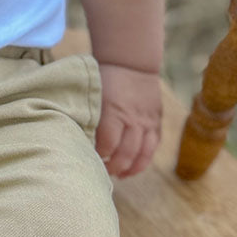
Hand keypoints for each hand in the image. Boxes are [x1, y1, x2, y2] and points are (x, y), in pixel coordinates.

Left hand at [95, 63, 161, 177]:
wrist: (131, 62)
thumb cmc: (105, 79)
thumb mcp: (93, 94)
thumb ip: (90, 117)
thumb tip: (80, 141)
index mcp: (114, 111)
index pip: (107, 145)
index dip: (99, 157)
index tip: (89, 160)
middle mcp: (133, 119)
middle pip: (126, 154)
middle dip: (114, 167)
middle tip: (102, 172)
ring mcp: (147, 121)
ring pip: (143, 154)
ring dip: (131, 168)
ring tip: (119, 175)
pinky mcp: (157, 121)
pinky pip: (153, 146)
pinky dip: (145, 159)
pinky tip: (134, 166)